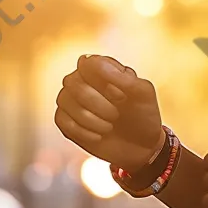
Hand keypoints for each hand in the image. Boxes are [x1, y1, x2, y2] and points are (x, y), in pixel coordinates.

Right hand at [54, 55, 164, 171]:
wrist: (141, 147)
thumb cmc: (144, 114)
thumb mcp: (142, 93)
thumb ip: (120, 75)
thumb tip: (86, 60)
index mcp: (102, 67)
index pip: (88, 63)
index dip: (104, 82)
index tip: (121, 96)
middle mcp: (82, 79)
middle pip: (73, 82)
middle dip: (96, 103)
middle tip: (116, 114)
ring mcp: (71, 99)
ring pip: (65, 101)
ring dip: (91, 119)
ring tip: (110, 126)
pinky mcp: (65, 120)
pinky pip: (63, 120)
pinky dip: (84, 132)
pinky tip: (100, 135)